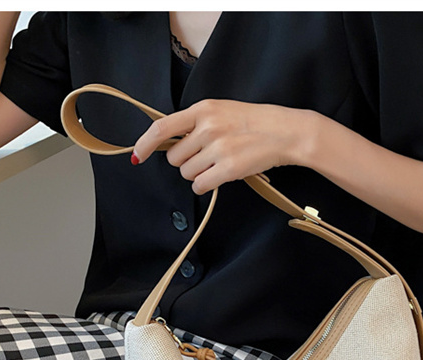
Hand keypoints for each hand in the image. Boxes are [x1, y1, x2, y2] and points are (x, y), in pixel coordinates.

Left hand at [132, 99, 313, 194]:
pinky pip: (200, 186)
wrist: (285, 132)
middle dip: (186, 162)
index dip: (145, 144)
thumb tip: (170, 144)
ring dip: (198, 175)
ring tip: (217, 165)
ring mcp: (218, 148)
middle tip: (205, 158)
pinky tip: (218, 178)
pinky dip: (205, 186)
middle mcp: (207, 128)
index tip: (137, 155)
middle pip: (175, 158)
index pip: (162, 127)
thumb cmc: (255, 123)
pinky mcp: (228, 169)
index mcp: (203, 110)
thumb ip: (196, 123)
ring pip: (187, 173)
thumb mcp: (222, 111)